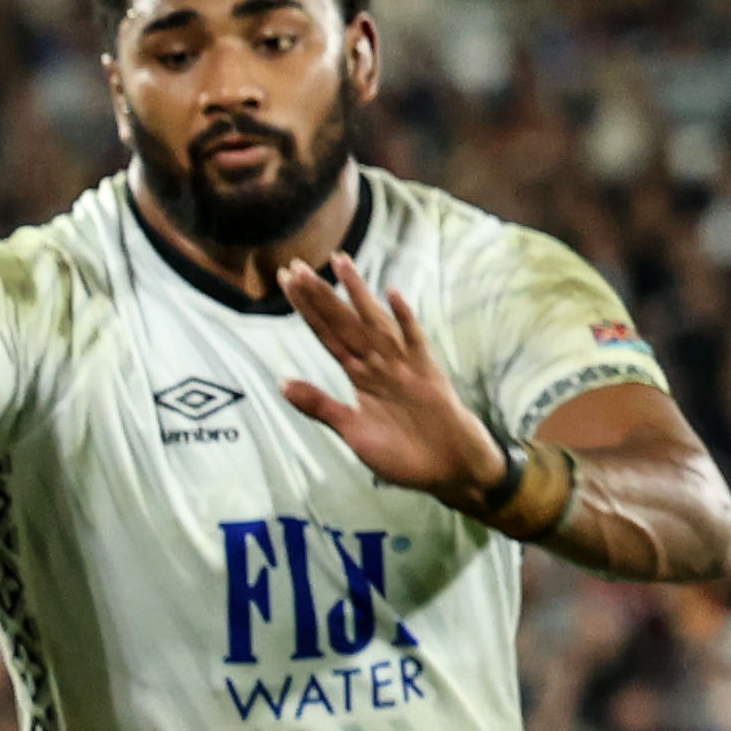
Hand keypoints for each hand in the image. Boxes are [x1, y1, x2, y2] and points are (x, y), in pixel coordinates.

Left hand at [278, 264, 505, 504]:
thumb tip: (281, 384)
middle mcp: (379, 364)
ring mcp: (404, 366)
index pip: (327, 336)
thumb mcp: (353, 431)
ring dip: (357, 295)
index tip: (286, 285)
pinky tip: (393, 295)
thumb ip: (321, 406)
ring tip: (339, 262)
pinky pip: (415, 343)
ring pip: (374, 323)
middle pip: (344, 323)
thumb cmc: (403, 452)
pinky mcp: (429, 374)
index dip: (307, 311)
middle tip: (295, 266)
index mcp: (359, 375)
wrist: (448, 468)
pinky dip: (405, 321)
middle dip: (321, 296)